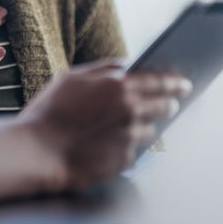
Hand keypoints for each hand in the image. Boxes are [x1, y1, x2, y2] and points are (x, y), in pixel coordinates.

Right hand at [19, 61, 191, 189]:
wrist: (37, 151)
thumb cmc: (49, 111)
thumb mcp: (71, 77)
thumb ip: (103, 68)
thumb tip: (126, 63)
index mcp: (119, 86)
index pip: (160, 82)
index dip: (175, 82)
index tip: (185, 84)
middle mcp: (130, 111)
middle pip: (164, 106)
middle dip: (168, 104)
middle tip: (170, 105)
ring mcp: (129, 137)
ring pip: (150, 130)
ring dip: (143, 127)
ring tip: (124, 127)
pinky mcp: (124, 160)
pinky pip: (133, 150)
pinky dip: (126, 146)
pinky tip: (107, 144)